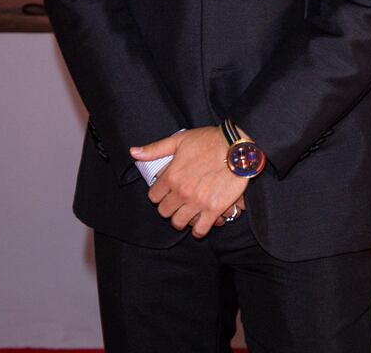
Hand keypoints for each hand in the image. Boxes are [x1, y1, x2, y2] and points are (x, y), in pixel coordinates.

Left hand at [129, 126, 248, 238]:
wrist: (236, 147)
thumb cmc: (208, 140)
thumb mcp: (179, 140)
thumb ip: (155, 149)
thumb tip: (133, 153)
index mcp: (171, 176)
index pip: (153, 196)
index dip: (158, 193)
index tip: (166, 191)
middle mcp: (182, 192)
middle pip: (164, 212)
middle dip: (169, 206)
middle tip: (177, 201)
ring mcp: (198, 203)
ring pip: (179, 223)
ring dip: (181, 219)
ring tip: (187, 211)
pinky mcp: (214, 210)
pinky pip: (200, 230)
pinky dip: (199, 229)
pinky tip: (200, 222)